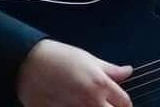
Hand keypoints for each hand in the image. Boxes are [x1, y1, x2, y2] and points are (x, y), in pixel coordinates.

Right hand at [15, 38, 132, 106]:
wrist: (30, 63)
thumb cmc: (59, 57)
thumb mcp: (88, 58)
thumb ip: (110, 69)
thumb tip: (128, 71)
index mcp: (100, 84)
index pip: (125, 103)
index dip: (125, 104)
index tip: (120, 103)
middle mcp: (91, 101)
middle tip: (106, 104)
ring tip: (86, 103)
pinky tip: (73, 104)